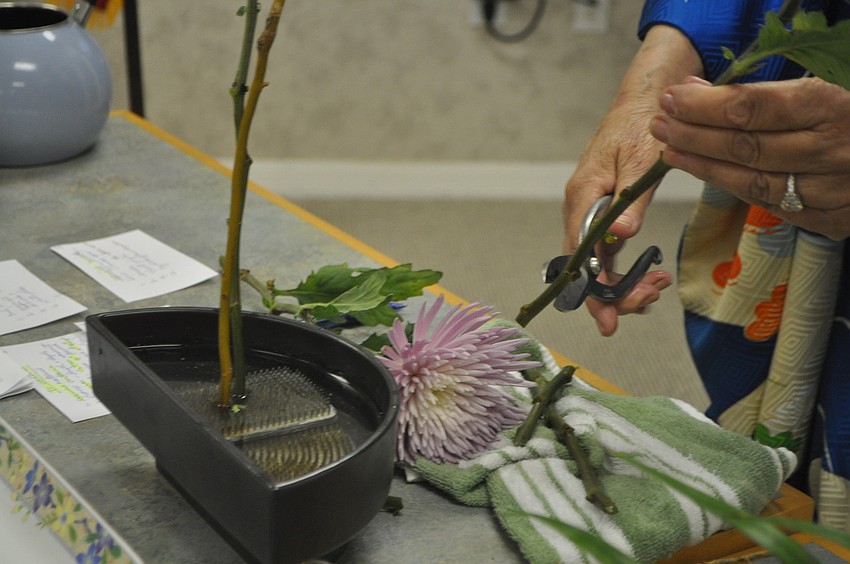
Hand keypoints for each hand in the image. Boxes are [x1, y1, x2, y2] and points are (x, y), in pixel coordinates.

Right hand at [562, 25, 697, 334]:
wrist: (645, 101)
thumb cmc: (640, 125)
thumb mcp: (640, 160)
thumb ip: (631, 201)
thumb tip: (621, 238)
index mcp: (583, 197)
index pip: (578, 257)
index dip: (591, 293)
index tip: (608, 321)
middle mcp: (581, 209)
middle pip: (586, 268)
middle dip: (615, 294)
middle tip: (650, 299)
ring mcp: (592, 214)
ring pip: (598, 264)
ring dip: (625, 284)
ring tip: (657, 287)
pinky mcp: (605, 215)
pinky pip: (609, 253)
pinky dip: (628, 270)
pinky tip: (651, 277)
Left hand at [651, 76, 849, 239]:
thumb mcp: (833, 80)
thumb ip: (772, 89)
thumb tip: (702, 90)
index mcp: (835, 107)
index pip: (751, 109)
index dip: (704, 105)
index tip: (674, 97)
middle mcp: (834, 152)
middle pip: (744, 146)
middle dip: (693, 134)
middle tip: (660, 123)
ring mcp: (835, 191)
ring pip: (752, 182)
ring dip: (703, 166)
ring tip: (671, 150)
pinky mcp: (835, 220)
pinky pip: (774, 205)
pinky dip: (737, 189)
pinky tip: (711, 174)